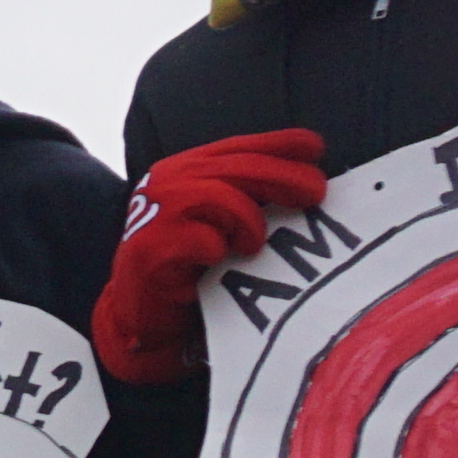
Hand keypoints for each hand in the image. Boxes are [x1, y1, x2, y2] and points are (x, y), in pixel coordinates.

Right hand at [88, 126, 337, 381]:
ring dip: (249, 224)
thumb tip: (308, 178)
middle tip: (316, 194)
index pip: (239, 148)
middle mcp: (167, 180)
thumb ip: (247, 194)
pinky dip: (218, 251)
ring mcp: (155, 210)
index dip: (279, 144)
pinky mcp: (150, 246)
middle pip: (239, 167)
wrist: (140, 313)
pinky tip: (215, 261)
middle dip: (285, 176)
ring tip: (250, 246)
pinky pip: (204, 240)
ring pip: (223, 198)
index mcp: (184, 168)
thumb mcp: (219, 220)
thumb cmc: (191, 266)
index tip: (315, 149)